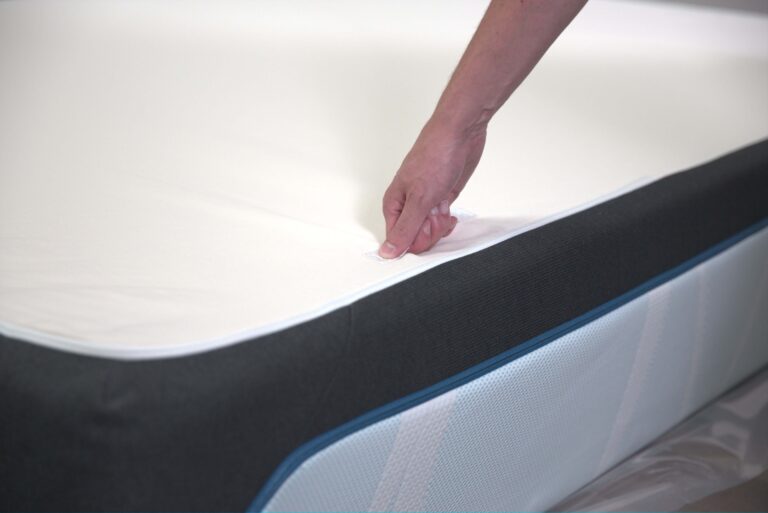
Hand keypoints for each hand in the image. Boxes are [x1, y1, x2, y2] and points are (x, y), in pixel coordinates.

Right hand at [379, 120, 485, 257]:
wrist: (460, 134)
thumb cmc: (435, 155)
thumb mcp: (419, 198)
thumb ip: (404, 229)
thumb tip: (387, 251)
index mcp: (394, 204)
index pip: (398, 239)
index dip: (415, 240)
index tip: (426, 228)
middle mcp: (408, 205)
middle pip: (415, 237)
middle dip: (430, 232)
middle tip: (437, 215)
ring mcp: (425, 203)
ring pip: (430, 231)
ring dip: (440, 226)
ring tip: (444, 209)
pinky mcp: (441, 200)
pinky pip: (442, 223)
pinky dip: (448, 221)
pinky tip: (450, 212)